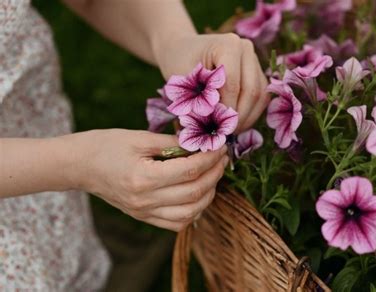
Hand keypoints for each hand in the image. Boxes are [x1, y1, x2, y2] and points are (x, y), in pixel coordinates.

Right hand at [64, 129, 227, 231]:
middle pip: (194, 193)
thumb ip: (172, 143)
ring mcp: (144, 212)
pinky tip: (198, 194)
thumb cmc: (106, 145)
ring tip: (213, 175)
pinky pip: (176, 223)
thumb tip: (201, 142)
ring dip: (208, 195)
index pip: (189, 172)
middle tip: (221, 159)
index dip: (210, 159)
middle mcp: (145, 200)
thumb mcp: (140, 137)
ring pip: (189, 214)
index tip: (220, 147)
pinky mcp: (143, 217)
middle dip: (214, 174)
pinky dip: (193, 212)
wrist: (79, 166)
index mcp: (143, 178)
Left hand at [156, 33, 269, 131]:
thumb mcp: (182, 80)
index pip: (233, 84)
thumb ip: (198, 100)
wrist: (183, 50)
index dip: (226, 109)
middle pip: (252, 90)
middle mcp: (246, 49)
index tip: (215, 126)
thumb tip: (213, 124)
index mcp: (228, 44)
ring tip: (230, 131)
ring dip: (247, 118)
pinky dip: (250, 114)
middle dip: (239, 116)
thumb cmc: (179, 63)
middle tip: (225, 134)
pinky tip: (236, 124)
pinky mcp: (257, 72)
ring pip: (260, 96)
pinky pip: (261, 98)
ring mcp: (254, 60)